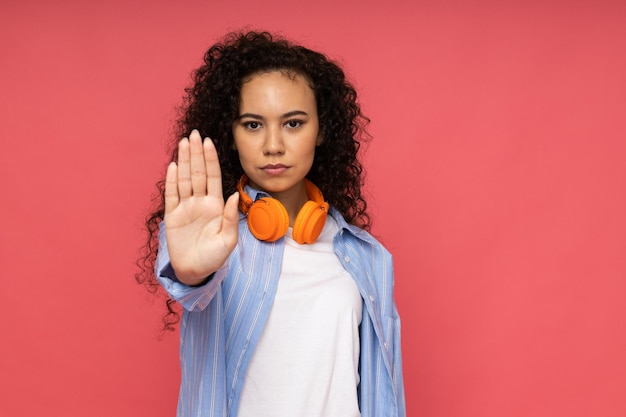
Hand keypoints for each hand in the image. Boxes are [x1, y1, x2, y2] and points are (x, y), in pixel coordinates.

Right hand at [164, 129, 238, 284]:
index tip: (208, 142)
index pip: (212, 177)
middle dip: (196, 153)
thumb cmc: (215, 257)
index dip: (210, 159)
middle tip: (194, 134)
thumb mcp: (229, 240)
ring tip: (183, 143)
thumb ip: (231, 218)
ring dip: (183, 161)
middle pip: (197, 173)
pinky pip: (172, 195)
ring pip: (184, 179)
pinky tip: (172, 165)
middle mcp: (200, 202)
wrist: (196, 272)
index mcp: (216, 205)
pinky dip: (171, 180)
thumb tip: (235, 195)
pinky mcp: (172, 216)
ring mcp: (185, 207)